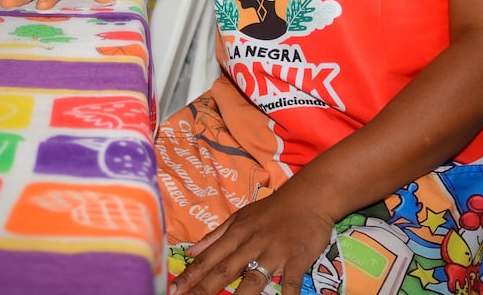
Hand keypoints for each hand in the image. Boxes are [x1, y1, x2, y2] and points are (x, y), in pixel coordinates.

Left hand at [169, 188, 334, 294]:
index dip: (191, 275)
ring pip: (254, 278)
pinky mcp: (297, 258)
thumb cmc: (271, 210)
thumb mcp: (240, 217)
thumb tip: (191, 251)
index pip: (209, 258)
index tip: (174, 290)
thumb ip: (215, 236)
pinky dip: (287, 294)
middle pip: (225, 270)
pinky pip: (291, 281)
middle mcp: (252, 244)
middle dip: (204, 289)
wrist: (309, 197)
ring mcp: (274, 253)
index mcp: (236, 234)